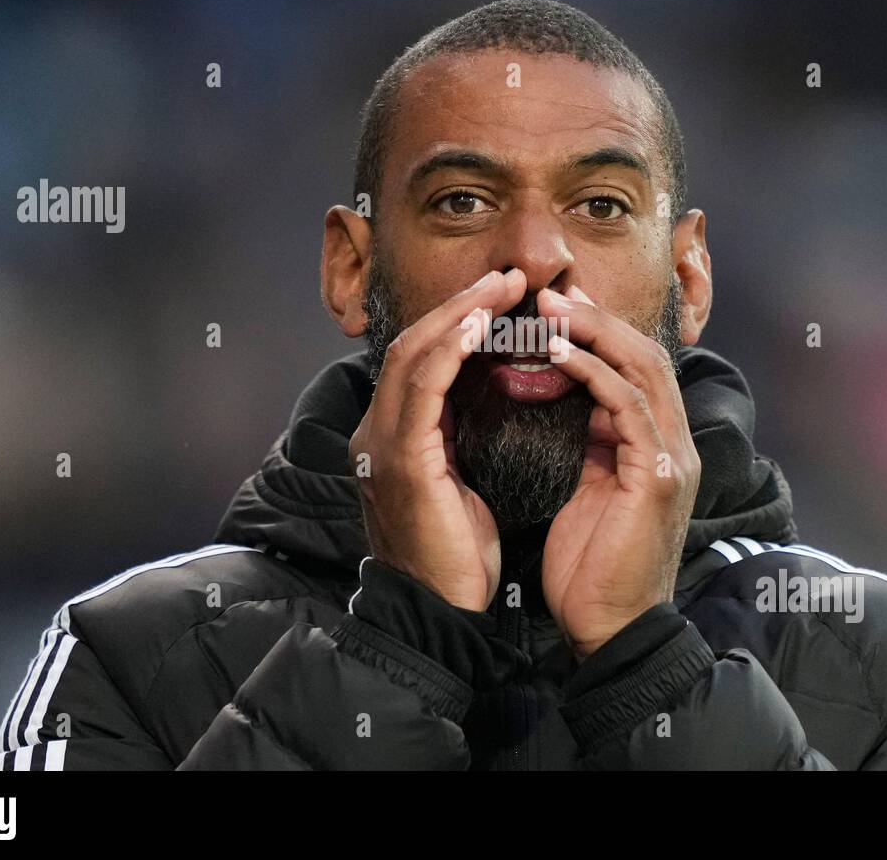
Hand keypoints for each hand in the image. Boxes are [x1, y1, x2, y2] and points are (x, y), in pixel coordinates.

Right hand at [349, 267, 526, 610]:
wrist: (439, 610)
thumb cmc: (458, 553)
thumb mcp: (460, 479)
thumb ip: (460, 433)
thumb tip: (490, 392)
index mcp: (394, 435)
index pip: (421, 359)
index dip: (459, 321)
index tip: (504, 296)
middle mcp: (377, 431)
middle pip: (412, 344)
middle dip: (462, 304)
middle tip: (509, 277)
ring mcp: (382, 444)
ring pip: (412, 355)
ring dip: (459, 314)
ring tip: (502, 287)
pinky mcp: (400, 460)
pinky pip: (421, 389)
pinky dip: (448, 351)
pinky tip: (479, 328)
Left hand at [538, 286, 699, 661]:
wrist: (610, 630)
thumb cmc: (592, 568)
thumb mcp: (592, 491)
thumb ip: (594, 446)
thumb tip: (573, 401)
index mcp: (658, 446)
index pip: (637, 369)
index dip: (600, 333)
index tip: (555, 309)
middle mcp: (674, 443)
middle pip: (645, 354)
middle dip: (597, 318)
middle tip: (550, 293)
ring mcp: (671, 457)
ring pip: (641, 368)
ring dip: (594, 332)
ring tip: (550, 309)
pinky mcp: (656, 476)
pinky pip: (626, 405)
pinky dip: (592, 371)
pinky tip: (557, 352)